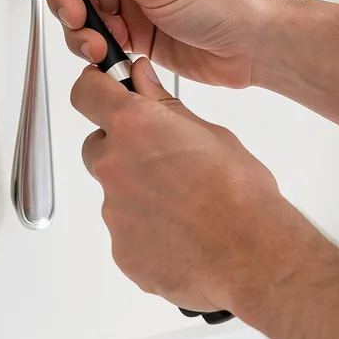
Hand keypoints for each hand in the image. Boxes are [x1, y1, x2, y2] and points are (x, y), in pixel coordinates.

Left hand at [73, 56, 313, 314]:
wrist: (252, 256)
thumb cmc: (241, 195)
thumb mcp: (211, 134)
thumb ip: (165, 107)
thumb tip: (142, 82)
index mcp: (134, 127)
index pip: (87, 93)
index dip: (95, 89)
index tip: (104, 92)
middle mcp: (114, 166)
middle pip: (97, 147)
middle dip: (122, 149)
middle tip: (162, 161)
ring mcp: (113, 211)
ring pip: (115, 192)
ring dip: (140, 194)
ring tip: (184, 206)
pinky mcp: (120, 249)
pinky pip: (126, 231)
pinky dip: (146, 230)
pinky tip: (181, 234)